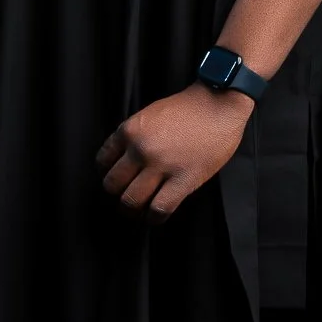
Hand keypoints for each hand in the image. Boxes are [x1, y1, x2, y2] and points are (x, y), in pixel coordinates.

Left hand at [96, 83, 253, 220]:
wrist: (219, 104)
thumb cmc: (188, 108)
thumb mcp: (149, 115)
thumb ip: (134, 137)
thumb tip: (126, 162)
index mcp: (129, 130)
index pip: (103, 161)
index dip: (107, 174)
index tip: (117, 180)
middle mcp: (140, 148)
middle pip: (113, 184)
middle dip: (117, 194)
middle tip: (126, 197)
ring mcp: (161, 165)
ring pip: (132, 200)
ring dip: (132, 210)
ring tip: (139, 211)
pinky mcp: (184, 179)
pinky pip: (159, 208)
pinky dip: (153, 218)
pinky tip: (155, 216)